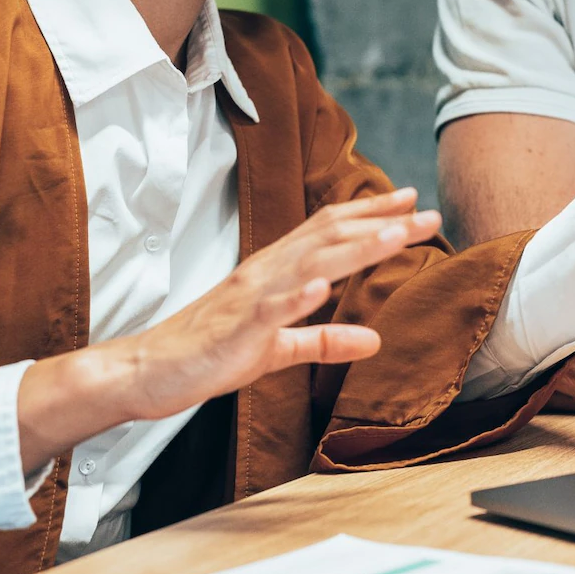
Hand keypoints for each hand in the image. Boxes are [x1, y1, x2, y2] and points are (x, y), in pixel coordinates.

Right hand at [15, 188, 439, 471]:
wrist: (146, 370)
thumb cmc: (208, 355)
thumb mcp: (278, 351)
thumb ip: (323, 341)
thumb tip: (373, 339)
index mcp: (274, 272)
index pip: (329, 232)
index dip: (371, 216)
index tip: (412, 202)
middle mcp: (265, 273)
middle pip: (329, 238)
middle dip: (381, 224)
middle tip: (428, 214)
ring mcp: (249, 298)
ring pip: (308, 265)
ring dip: (353, 249)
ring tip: (395, 236)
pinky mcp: (233, 330)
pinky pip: (268, 311)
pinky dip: (297, 298)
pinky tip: (323, 289)